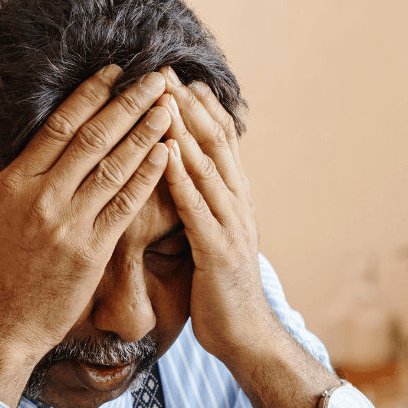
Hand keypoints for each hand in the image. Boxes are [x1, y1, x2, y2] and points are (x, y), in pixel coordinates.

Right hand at [0, 65, 173, 405]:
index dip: (88, 96)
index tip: (112, 73)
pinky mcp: (93, 251)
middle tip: (155, 77)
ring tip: (168, 106)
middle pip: (93, 138)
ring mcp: (71, 225)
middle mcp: (45, 198)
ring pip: (115, 167)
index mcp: (15, 183)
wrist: (0, 326)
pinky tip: (166, 154)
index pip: (58, 127)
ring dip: (145, 133)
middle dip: (127, 103)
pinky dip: (147, 177)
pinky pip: (125, 206)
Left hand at [160, 75, 274, 363]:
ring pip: (208, 166)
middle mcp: (237, 203)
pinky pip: (197, 207)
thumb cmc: (219, 289)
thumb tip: (181, 175)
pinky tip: (165, 154)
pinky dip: (182, 177)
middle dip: (188, 104)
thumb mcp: (211, 236)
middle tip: (163, 70)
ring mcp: (231, 225)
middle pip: (215, 140)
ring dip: (184, 130)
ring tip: (161, 97)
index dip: (199, 105)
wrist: (246, 336)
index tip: (174, 75)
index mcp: (233, 198)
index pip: (220, 139)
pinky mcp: (218, 251)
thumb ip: (202, 204)